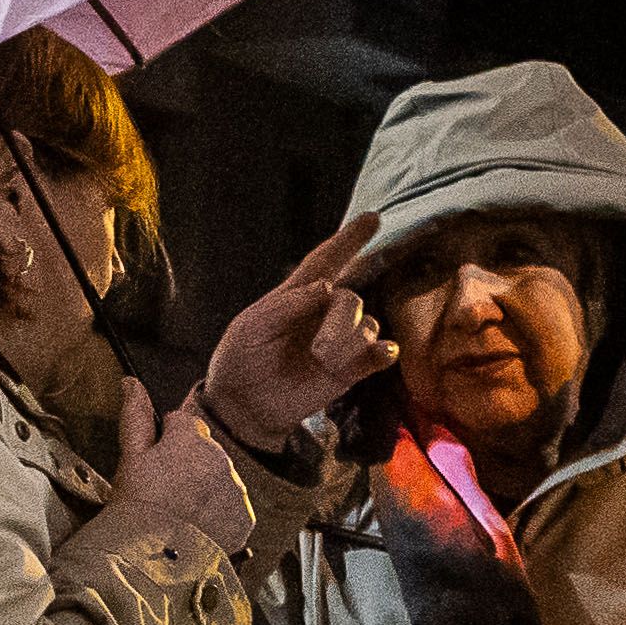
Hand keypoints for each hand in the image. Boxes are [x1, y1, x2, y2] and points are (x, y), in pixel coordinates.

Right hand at [105, 378, 259, 554]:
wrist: (156, 557)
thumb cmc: (137, 506)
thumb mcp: (130, 457)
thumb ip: (135, 415)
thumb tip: (132, 382)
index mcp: (191, 438)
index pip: (183, 423)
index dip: (165, 443)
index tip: (154, 466)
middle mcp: (220, 458)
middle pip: (205, 451)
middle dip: (188, 465)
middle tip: (164, 493)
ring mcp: (235, 488)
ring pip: (220, 478)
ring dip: (205, 489)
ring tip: (179, 514)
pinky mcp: (245, 517)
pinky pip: (233, 508)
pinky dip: (219, 515)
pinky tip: (196, 527)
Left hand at [196, 213, 394, 457]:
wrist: (244, 407)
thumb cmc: (241, 360)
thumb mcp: (250, 328)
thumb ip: (285, 305)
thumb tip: (325, 287)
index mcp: (296, 296)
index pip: (326, 260)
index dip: (348, 239)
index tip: (373, 218)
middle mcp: (322, 314)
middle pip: (349, 300)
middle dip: (340, 320)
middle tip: (320, 350)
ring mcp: (339, 341)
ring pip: (367, 326)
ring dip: (349, 342)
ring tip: (323, 361)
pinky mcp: (350, 369)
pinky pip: (380, 353)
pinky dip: (383, 352)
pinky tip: (381, 354)